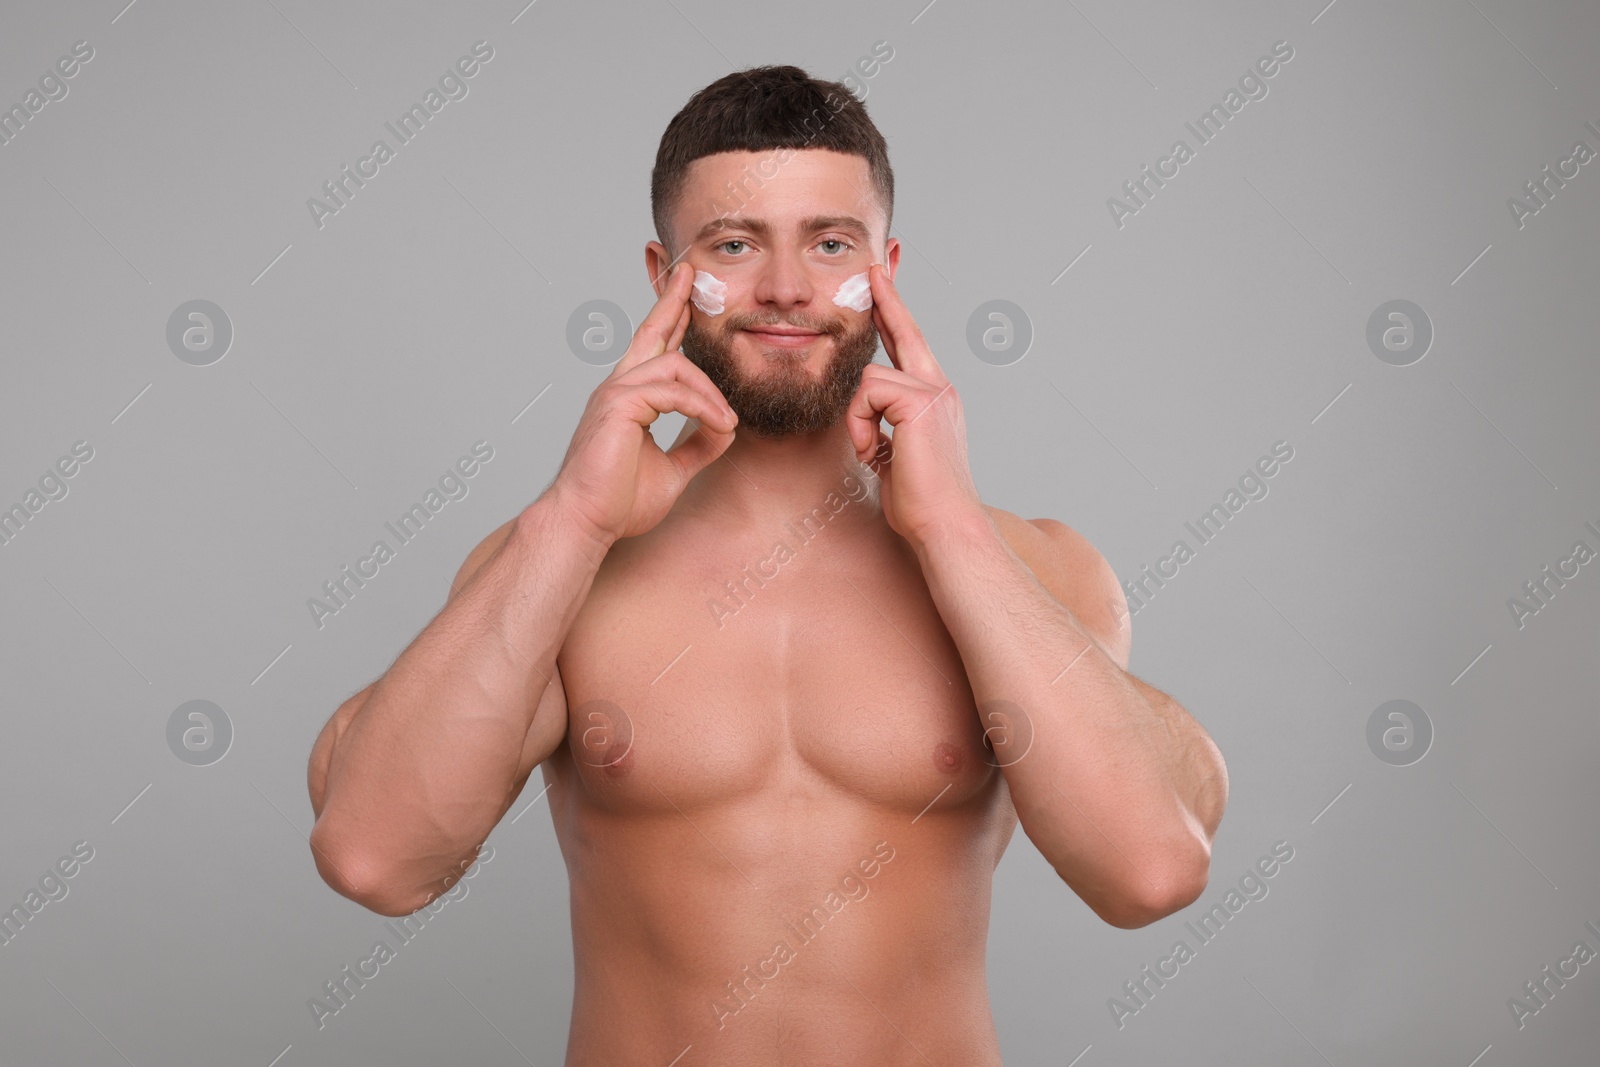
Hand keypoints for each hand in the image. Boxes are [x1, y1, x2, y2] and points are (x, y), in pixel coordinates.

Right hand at [548, 262, 737, 541]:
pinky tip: (718, 425)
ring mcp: (615, 394)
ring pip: (674, 366)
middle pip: (651, 332)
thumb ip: (696, 446)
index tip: (686, 295)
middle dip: (672, 301)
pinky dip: (701, 407)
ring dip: (710, 393)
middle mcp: (618, 388)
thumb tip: (725, 430)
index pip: (653, 351)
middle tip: (689, 273)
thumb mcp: (673, 470)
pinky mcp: (619, 406)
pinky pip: (672, 391)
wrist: (586, 524)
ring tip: (728, 423)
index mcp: (628, 399)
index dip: (671, 320)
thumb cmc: (617, 502)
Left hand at [845, 263, 983, 546]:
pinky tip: (875, 453)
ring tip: (872, 452)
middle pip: (905, 330)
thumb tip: (867, 421)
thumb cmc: (921, 503)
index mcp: (935, 399)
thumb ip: (885, 429)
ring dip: (858, 420)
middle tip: (875, 265)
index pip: (911, 345)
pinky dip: (860, 425)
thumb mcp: (896, 457)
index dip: (895, 311)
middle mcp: (940, 387)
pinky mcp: (920, 400)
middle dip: (887, 297)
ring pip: (868, 378)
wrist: (945, 526)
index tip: (882, 278)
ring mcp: (934, 390)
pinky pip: (866, 394)